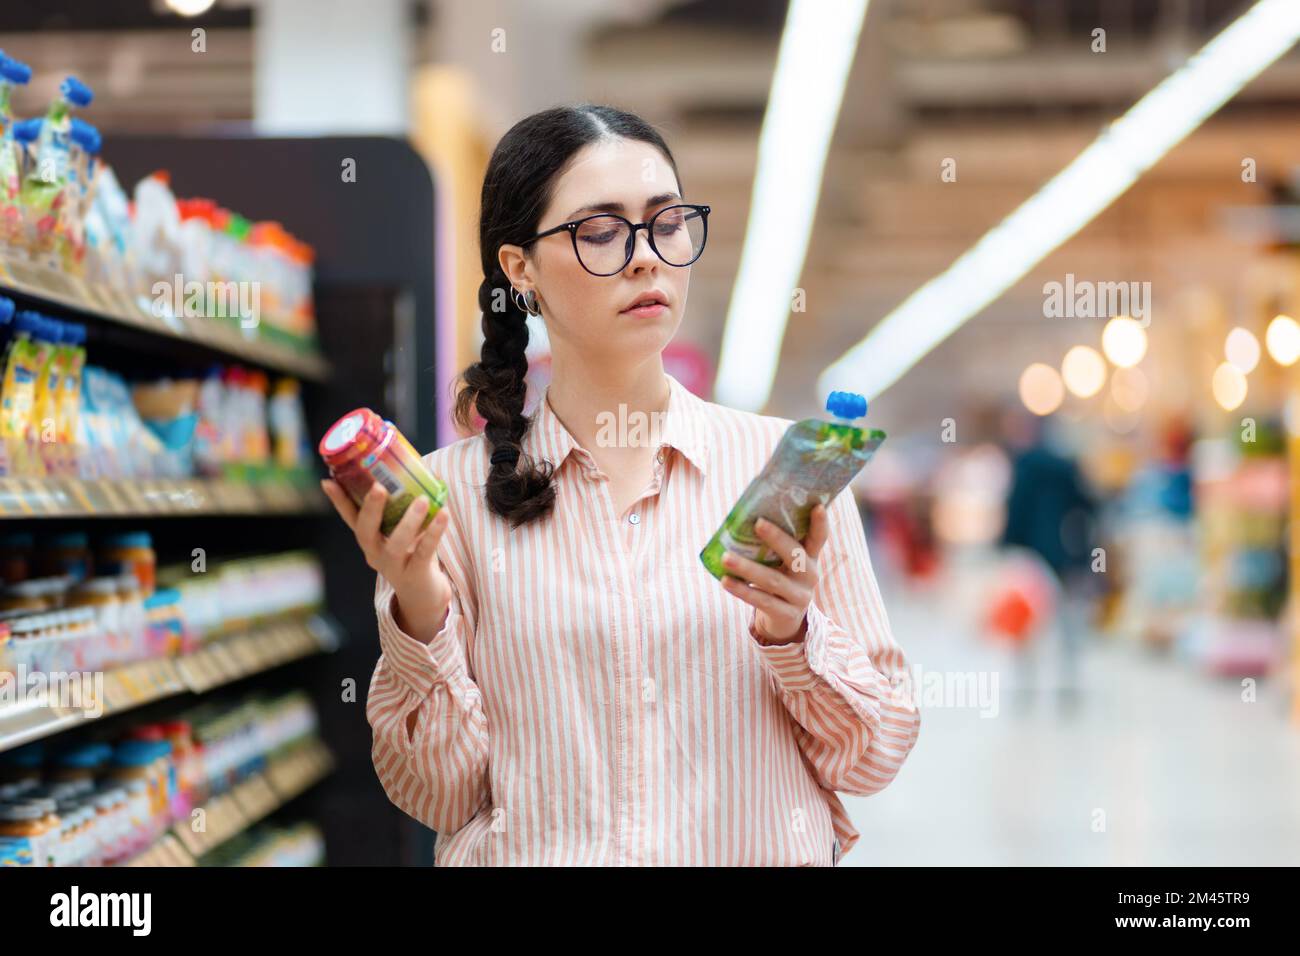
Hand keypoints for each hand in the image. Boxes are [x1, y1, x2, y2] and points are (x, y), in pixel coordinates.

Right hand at [321, 479, 453, 643]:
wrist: (423, 594)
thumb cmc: (411, 553)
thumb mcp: (401, 530)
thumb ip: (404, 508)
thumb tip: (422, 471)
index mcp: (369, 539)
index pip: (350, 518)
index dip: (339, 501)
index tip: (328, 481)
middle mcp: (375, 553)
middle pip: (365, 532)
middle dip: (370, 509)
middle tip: (379, 488)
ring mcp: (394, 566)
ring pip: (396, 544)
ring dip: (409, 521)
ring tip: (422, 499)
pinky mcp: (415, 574)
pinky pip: (424, 552)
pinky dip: (434, 532)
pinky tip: (443, 514)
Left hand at [718, 503, 829, 644]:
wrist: (784, 621)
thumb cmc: (778, 579)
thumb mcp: (782, 563)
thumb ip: (772, 545)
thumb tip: (743, 516)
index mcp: (809, 558)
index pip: (818, 538)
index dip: (820, 523)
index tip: (817, 506)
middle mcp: (809, 576)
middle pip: (796, 556)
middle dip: (777, 538)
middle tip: (758, 523)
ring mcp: (800, 597)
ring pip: (774, 580)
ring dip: (749, 568)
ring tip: (726, 557)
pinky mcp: (787, 615)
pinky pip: (763, 601)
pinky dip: (743, 591)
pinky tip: (726, 581)